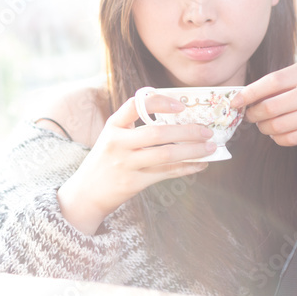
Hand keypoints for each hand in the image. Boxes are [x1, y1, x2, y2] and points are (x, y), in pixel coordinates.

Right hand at [56, 93, 215, 232]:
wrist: (86, 193)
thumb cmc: (106, 160)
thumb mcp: (112, 137)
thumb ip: (134, 126)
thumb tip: (174, 118)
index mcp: (112, 126)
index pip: (135, 105)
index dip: (160, 102)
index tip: (181, 105)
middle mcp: (117, 143)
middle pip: (157, 133)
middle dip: (187, 131)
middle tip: (207, 131)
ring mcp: (125, 164)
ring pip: (166, 155)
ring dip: (192, 150)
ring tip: (210, 147)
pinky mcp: (133, 183)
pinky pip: (166, 173)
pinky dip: (186, 168)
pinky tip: (200, 165)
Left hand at [229, 60, 296, 145]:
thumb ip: (286, 79)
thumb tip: (251, 95)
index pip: (272, 81)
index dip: (249, 93)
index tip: (235, 101)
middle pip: (273, 107)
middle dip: (254, 114)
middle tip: (249, 115)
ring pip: (281, 126)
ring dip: (265, 128)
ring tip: (263, 124)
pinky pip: (294, 138)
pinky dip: (279, 138)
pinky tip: (277, 133)